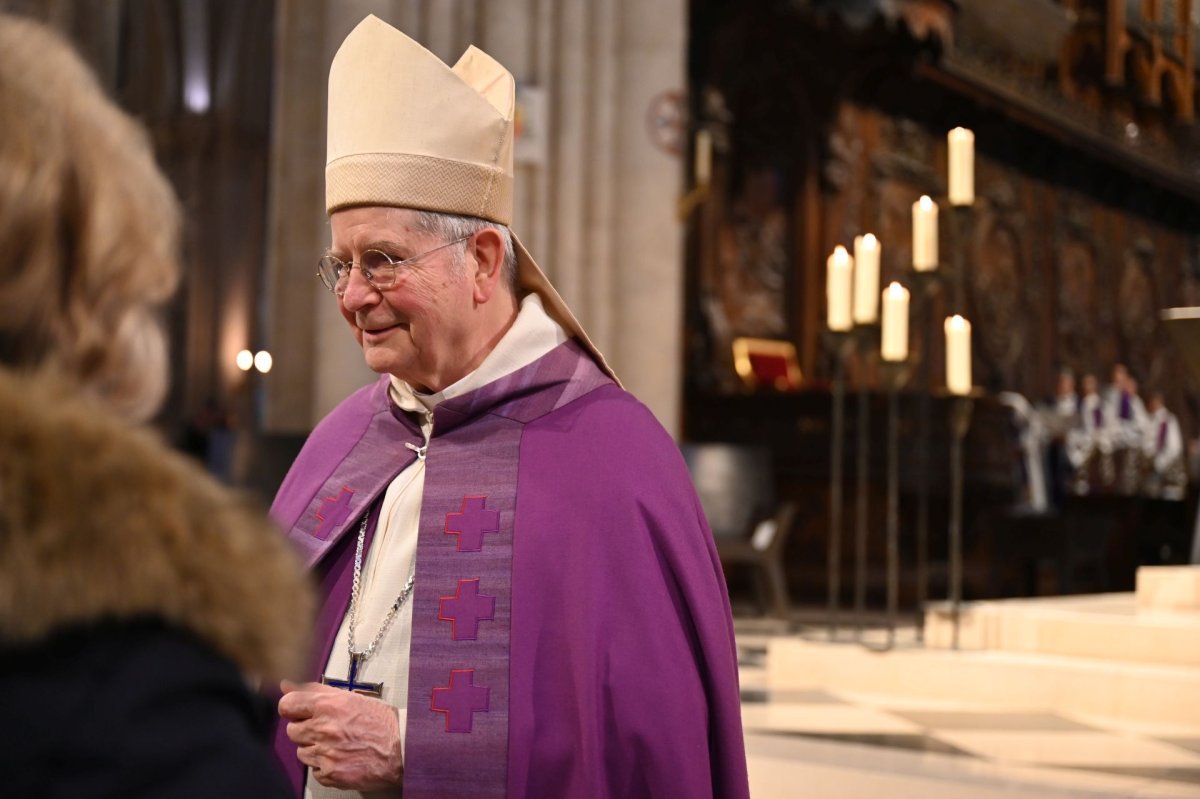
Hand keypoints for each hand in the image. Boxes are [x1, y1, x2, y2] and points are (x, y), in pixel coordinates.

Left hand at [278, 679, 403, 789]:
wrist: (402, 749)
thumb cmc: (380, 722)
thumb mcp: (350, 698)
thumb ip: (314, 690)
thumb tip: (286, 685)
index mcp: (327, 705)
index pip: (287, 705)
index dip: (292, 709)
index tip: (299, 712)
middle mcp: (323, 729)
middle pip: (292, 731)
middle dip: (306, 730)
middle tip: (326, 729)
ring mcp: (325, 753)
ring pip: (301, 752)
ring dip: (314, 749)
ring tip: (336, 744)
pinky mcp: (329, 774)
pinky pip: (314, 770)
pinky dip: (324, 765)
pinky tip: (341, 758)